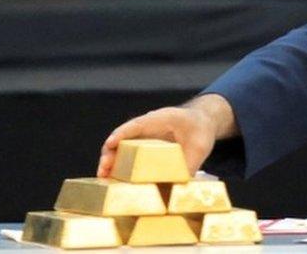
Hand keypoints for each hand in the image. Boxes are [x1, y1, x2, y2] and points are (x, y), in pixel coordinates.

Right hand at [96, 94, 234, 177]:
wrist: (203, 121)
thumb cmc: (200, 129)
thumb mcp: (201, 146)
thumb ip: (190, 164)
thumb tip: (180, 187)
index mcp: (162, 118)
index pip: (138, 124)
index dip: (122, 133)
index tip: (110, 143)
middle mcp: (147, 127)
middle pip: (123, 138)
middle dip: (110, 153)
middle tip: (103, 170)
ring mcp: (144, 136)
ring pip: (122, 148)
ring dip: (112, 162)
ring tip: (103, 178)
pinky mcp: (144, 147)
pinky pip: (129, 155)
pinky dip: (120, 166)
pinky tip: (114, 181)